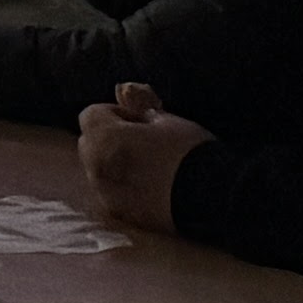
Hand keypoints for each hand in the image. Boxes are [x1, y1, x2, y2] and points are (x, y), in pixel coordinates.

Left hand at [75, 79, 207, 229]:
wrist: (213, 197)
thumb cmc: (190, 151)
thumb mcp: (167, 121)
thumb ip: (140, 106)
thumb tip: (125, 90)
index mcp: (105, 138)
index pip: (91, 114)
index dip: (114, 113)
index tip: (139, 119)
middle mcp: (97, 166)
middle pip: (89, 142)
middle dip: (108, 137)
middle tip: (143, 142)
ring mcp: (106, 192)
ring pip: (98, 169)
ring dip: (113, 162)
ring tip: (150, 165)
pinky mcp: (121, 213)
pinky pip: (110, 192)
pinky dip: (121, 185)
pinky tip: (150, 186)